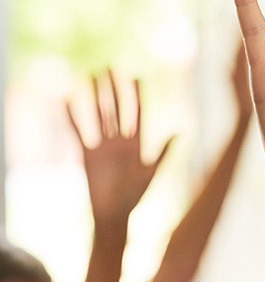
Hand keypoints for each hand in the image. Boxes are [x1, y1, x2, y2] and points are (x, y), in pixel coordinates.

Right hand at [67, 72, 171, 230]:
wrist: (114, 215)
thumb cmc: (135, 196)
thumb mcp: (152, 172)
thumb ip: (166, 152)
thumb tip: (182, 132)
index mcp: (136, 143)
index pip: (137, 113)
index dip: (137, 96)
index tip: (136, 76)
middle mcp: (119, 140)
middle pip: (116, 108)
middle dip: (114, 88)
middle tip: (110, 65)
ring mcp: (102, 145)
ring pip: (97, 114)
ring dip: (94, 95)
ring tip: (90, 75)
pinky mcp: (87, 154)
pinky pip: (78, 131)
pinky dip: (72, 116)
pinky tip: (66, 99)